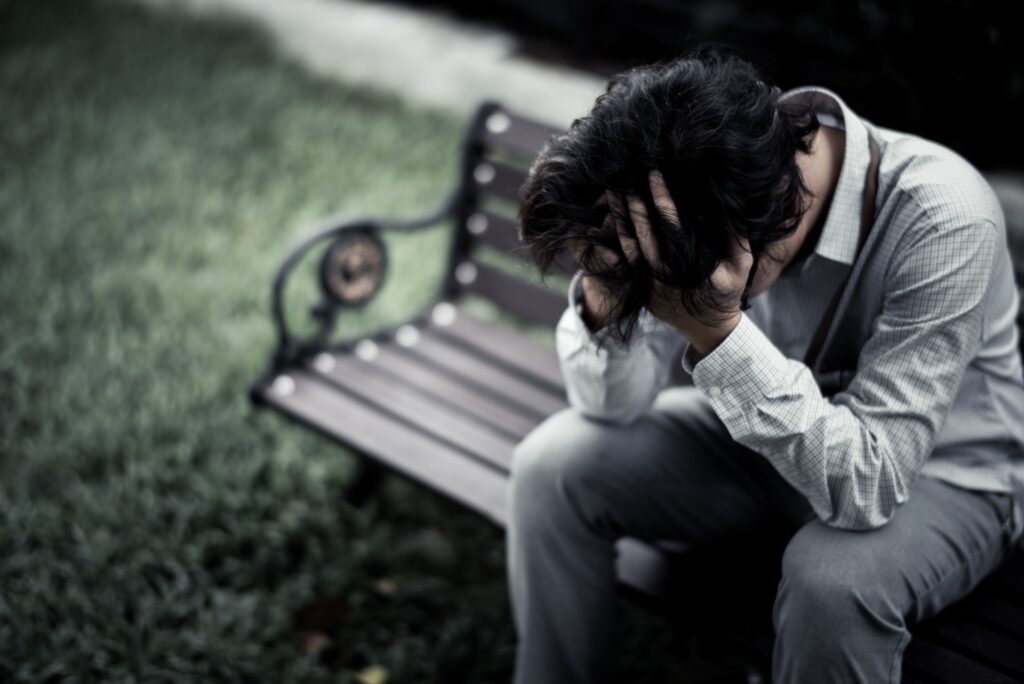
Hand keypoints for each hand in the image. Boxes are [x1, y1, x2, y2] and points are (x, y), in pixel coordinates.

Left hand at [576, 170, 753, 355]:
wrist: (708, 329)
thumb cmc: (726, 294)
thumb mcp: (740, 266)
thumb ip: (736, 238)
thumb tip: (731, 206)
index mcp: (686, 266)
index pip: (670, 225)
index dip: (662, 198)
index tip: (654, 174)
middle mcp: (662, 275)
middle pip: (643, 233)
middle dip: (634, 205)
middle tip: (624, 180)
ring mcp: (647, 284)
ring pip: (628, 247)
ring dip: (619, 220)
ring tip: (612, 194)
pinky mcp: (639, 289)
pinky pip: (624, 261)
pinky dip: (615, 241)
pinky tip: (608, 221)